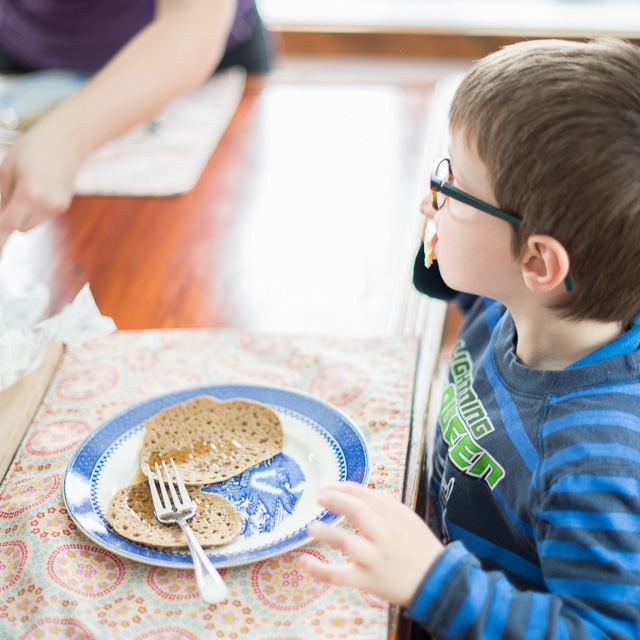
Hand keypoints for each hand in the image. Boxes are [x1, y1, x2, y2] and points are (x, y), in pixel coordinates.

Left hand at [0, 114, 81, 240]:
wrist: (67, 140)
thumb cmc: (32, 149)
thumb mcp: (7, 170)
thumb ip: (0, 197)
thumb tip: (0, 217)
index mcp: (30, 193)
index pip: (7, 225)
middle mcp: (47, 205)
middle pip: (19, 227)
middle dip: (9, 219)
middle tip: (9, 197)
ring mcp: (58, 207)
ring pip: (30, 225)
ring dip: (22, 215)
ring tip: (25, 188)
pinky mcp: (63, 207)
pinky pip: (41, 217)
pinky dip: (34, 210)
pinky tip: (38, 189)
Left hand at [300, 482, 443, 606]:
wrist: (439, 583)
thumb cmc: (420, 548)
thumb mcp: (409, 520)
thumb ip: (386, 506)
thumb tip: (359, 493)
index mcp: (396, 516)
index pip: (366, 495)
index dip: (345, 488)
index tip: (329, 486)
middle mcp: (386, 535)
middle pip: (358, 512)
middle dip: (337, 501)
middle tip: (320, 496)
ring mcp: (376, 558)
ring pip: (348, 543)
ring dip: (327, 533)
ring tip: (311, 527)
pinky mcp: (369, 581)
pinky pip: (340, 576)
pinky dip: (320, 570)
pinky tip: (304, 562)